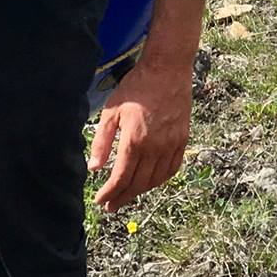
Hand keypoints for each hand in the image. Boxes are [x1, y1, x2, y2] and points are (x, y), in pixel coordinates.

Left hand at [88, 58, 192, 211]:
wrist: (167, 69)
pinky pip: (172, 168)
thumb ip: (101, 142)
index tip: (100, 201)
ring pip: (156, 180)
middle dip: (122, 198)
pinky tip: (151, 181)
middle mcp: (155, 147)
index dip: (109, 194)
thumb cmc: (136, 87)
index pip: (120, 179)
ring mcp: (172, 144)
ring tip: (128, 195)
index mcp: (135, 141)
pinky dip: (160, 180)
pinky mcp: (182, 139)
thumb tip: (94, 169)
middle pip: (138, 184)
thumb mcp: (111, 111)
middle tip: (111, 206)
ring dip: (140, 191)